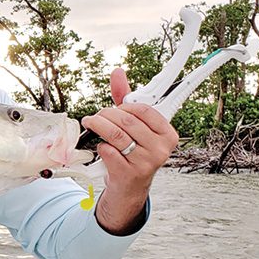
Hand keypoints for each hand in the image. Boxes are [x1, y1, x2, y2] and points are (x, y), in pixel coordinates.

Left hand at [81, 68, 178, 233]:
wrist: (129, 186)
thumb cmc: (132, 150)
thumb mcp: (134, 126)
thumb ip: (126, 99)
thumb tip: (117, 72)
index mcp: (167, 135)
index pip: (146, 110)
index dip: (126, 104)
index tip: (116, 104)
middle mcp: (161, 149)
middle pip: (126, 120)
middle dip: (106, 114)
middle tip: (96, 116)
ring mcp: (145, 162)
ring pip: (115, 134)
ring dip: (97, 125)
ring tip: (90, 122)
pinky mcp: (128, 173)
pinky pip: (107, 150)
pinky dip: (100, 146)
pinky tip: (102, 147)